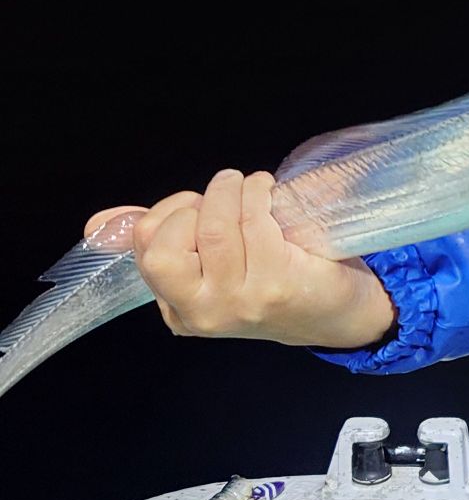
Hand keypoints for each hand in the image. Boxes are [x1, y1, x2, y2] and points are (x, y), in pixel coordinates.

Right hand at [85, 169, 397, 348]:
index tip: (196, 205)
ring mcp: (240, 302)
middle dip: (192, 203)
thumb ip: (159, 240)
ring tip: (250, 186)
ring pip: (214, 225)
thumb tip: (101, 222)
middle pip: (166, 243)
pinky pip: (253, 221)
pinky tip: (270, 193)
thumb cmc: (273, 279)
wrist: (337, 313)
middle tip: (223, 194)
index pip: (147, 247)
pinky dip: (258, 193)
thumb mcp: (211, 266)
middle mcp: (204, 312)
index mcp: (180, 308)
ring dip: (232, 189)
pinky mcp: (277, 285)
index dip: (170, 212)